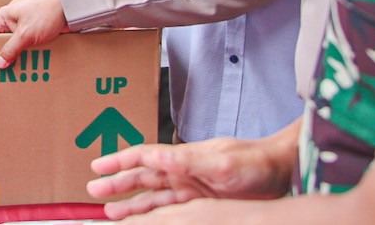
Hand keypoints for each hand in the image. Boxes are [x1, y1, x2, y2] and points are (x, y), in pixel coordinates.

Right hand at [0, 0, 66, 67]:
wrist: (71, 9)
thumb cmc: (46, 14)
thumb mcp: (26, 34)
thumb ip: (11, 49)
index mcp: (3, 18)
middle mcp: (10, 24)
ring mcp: (22, 31)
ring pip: (11, 50)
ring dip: (11, 61)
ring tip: (4, 78)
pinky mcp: (34, 37)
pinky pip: (24, 51)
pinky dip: (23, 60)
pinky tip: (23, 72)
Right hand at [87, 134, 293, 218]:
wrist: (281, 173)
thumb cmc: (255, 163)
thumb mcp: (224, 162)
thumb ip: (191, 160)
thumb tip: (160, 156)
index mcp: (183, 158)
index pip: (143, 157)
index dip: (119, 161)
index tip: (96, 167)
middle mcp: (183, 172)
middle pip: (142, 178)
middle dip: (117, 184)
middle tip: (92, 192)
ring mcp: (192, 189)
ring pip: (153, 197)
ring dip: (131, 204)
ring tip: (109, 213)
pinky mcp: (202, 205)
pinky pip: (170, 212)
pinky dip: (154, 216)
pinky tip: (143, 222)